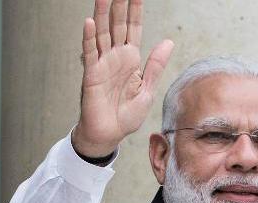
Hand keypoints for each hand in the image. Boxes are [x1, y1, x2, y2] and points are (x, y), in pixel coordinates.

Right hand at [72, 0, 174, 157]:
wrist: (110, 134)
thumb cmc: (126, 114)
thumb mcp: (147, 89)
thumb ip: (155, 65)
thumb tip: (168, 42)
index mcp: (130, 59)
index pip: (133, 28)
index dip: (135, 11)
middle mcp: (115, 57)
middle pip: (117, 24)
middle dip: (118, 5)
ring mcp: (102, 63)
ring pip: (102, 33)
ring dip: (102, 14)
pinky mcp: (91, 74)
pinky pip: (90, 53)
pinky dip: (89, 37)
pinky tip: (90, 22)